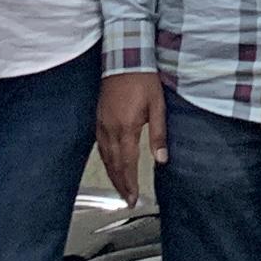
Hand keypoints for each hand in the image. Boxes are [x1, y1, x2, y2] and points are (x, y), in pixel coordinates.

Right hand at [97, 71, 167, 201]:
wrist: (124, 60)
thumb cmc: (143, 80)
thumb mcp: (158, 106)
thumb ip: (159, 134)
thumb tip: (161, 159)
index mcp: (126, 128)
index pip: (126, 164)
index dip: (130, 183)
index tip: (133, 198)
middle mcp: (110, 129)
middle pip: (113, 164)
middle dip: (120, 184)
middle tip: (127, 200)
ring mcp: (101, 124)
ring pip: (104, 157)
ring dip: (112, 175)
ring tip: (120, 188)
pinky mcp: (98, 118)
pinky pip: (99, 145)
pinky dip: (105, 160)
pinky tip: (109, 164)